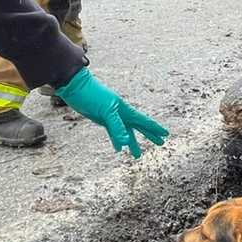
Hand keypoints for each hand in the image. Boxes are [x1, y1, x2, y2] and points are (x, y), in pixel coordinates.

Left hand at [53, 67, 168, 157]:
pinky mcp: (102, 120)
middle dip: (149, 135)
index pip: (144, 121)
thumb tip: (126, 143)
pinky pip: (113, 132)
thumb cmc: (92, 95)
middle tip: (160, 143)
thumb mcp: (105, 111)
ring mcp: (112, 117)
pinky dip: (117, 140)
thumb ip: (116, 126)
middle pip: (139, 127)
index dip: (155, 128)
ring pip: (126, 132)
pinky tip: (118, 148)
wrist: (76, 87)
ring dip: (132, 142)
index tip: (166, 134)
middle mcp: (121, 114)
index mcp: (125, 111)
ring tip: (137, 155)